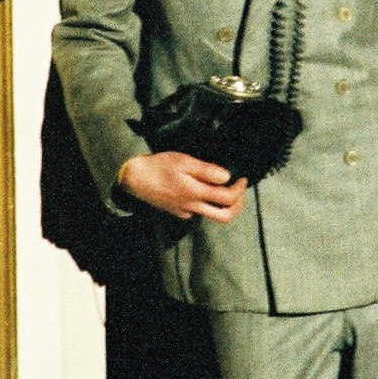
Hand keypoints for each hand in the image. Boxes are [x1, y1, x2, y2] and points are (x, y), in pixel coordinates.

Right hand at [119, 151, 247, 222]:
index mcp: (195, 193)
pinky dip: (207, 204)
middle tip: (240, 190)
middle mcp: (192, 206)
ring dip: (225, 207)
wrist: (135, 179)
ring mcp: (185, 211)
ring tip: (227, 190)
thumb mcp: (183, 161)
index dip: (239, 189)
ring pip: (212, 216)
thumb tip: (227, 177)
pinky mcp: (179, 212)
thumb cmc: (158, 166)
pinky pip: (199, 212)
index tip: (242, 178)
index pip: (227, 198)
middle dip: (238, 205)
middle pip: (224, 217)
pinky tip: (204, 191)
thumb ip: (206, 171)